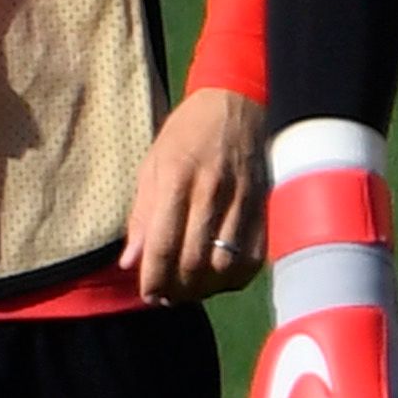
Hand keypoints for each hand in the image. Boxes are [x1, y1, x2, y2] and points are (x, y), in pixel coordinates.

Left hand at [126, 85, 270, 300]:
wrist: (238, 100)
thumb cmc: (188, 132)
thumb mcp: (153, 163)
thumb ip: (142, 214)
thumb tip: (130, 262)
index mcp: (177, 177)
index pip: (163, 243)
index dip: (154, 278)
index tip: (147, 294)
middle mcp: (212, 190)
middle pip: (194, 261)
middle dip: (177, 289)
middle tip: (167, 296)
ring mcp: (244, 199)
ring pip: (225, 265)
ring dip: (206, 288)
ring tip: (191, 289)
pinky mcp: (267, 205)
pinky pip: (255, 256)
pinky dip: (236, 277)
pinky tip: (221, 276)